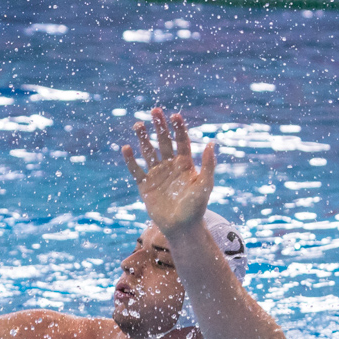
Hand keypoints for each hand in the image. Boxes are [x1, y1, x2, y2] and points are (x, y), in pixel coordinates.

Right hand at [121, 107, 215, 236]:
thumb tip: (212, 143)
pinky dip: (130, 160)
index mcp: (185, 164)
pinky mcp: (145, 185)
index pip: (181, 141)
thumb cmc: (196, 208)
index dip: (178, 128)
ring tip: (138, 124)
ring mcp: (157, 175)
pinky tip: (126, 148)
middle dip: (159, 126)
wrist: (182, 228)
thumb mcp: (205, 185)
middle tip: (155, 111)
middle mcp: (170, 166)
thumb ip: (209, 165)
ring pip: (149, 152)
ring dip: (143, 138)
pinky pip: (136, 170)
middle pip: (164, 141)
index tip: (175, 115)